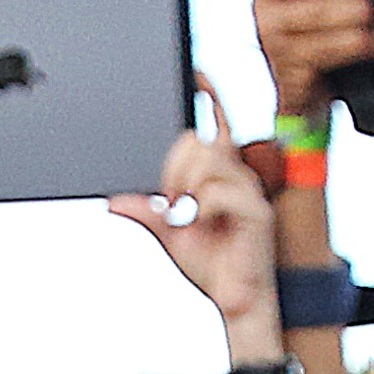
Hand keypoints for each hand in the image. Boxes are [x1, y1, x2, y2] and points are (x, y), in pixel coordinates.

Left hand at [108, 79, 281, 336]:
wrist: (235, 301)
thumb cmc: (212, 266)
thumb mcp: (168, 235)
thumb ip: (147, 213)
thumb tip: (116, 200)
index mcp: (220, 176)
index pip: (216, 125)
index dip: (210, 96)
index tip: (196, 73)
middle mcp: (237, 177)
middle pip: (199, 142)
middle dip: (173, 166)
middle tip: (169, 199)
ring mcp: (249, 191)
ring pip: (207, 162)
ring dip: (185, 184)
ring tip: (185, 212)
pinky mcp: (256, 210)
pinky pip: (217, 191)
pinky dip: (202, 207)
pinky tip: (203, 223)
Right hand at [256, 0, 373, 123]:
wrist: (303, 96)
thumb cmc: (315, 41)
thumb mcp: (314, 5)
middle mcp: (265, 6)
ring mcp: (272, 38)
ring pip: (313, 13)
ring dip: (348, 10)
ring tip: (372, 12)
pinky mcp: (287, 67)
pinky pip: (324, 50)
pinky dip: (355, 44)